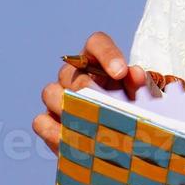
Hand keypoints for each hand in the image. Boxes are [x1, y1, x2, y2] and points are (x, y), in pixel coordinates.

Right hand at [32, 31, 148, 153]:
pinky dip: (55, 131)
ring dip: (67, 108)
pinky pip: (41, 121)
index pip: (97, 43)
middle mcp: (74, 75)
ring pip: (50, 93)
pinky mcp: (48, 122)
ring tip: (87, 123)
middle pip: (69, 71)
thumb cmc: (133, 111)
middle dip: (86, 88)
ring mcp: (57, 97)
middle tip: (103, 103)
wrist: (123, 140)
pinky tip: (73, 141)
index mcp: (98, 62)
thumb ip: (141, 83)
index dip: (107, 54)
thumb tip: (135, 74)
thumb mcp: (143, 97)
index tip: (121, 72)